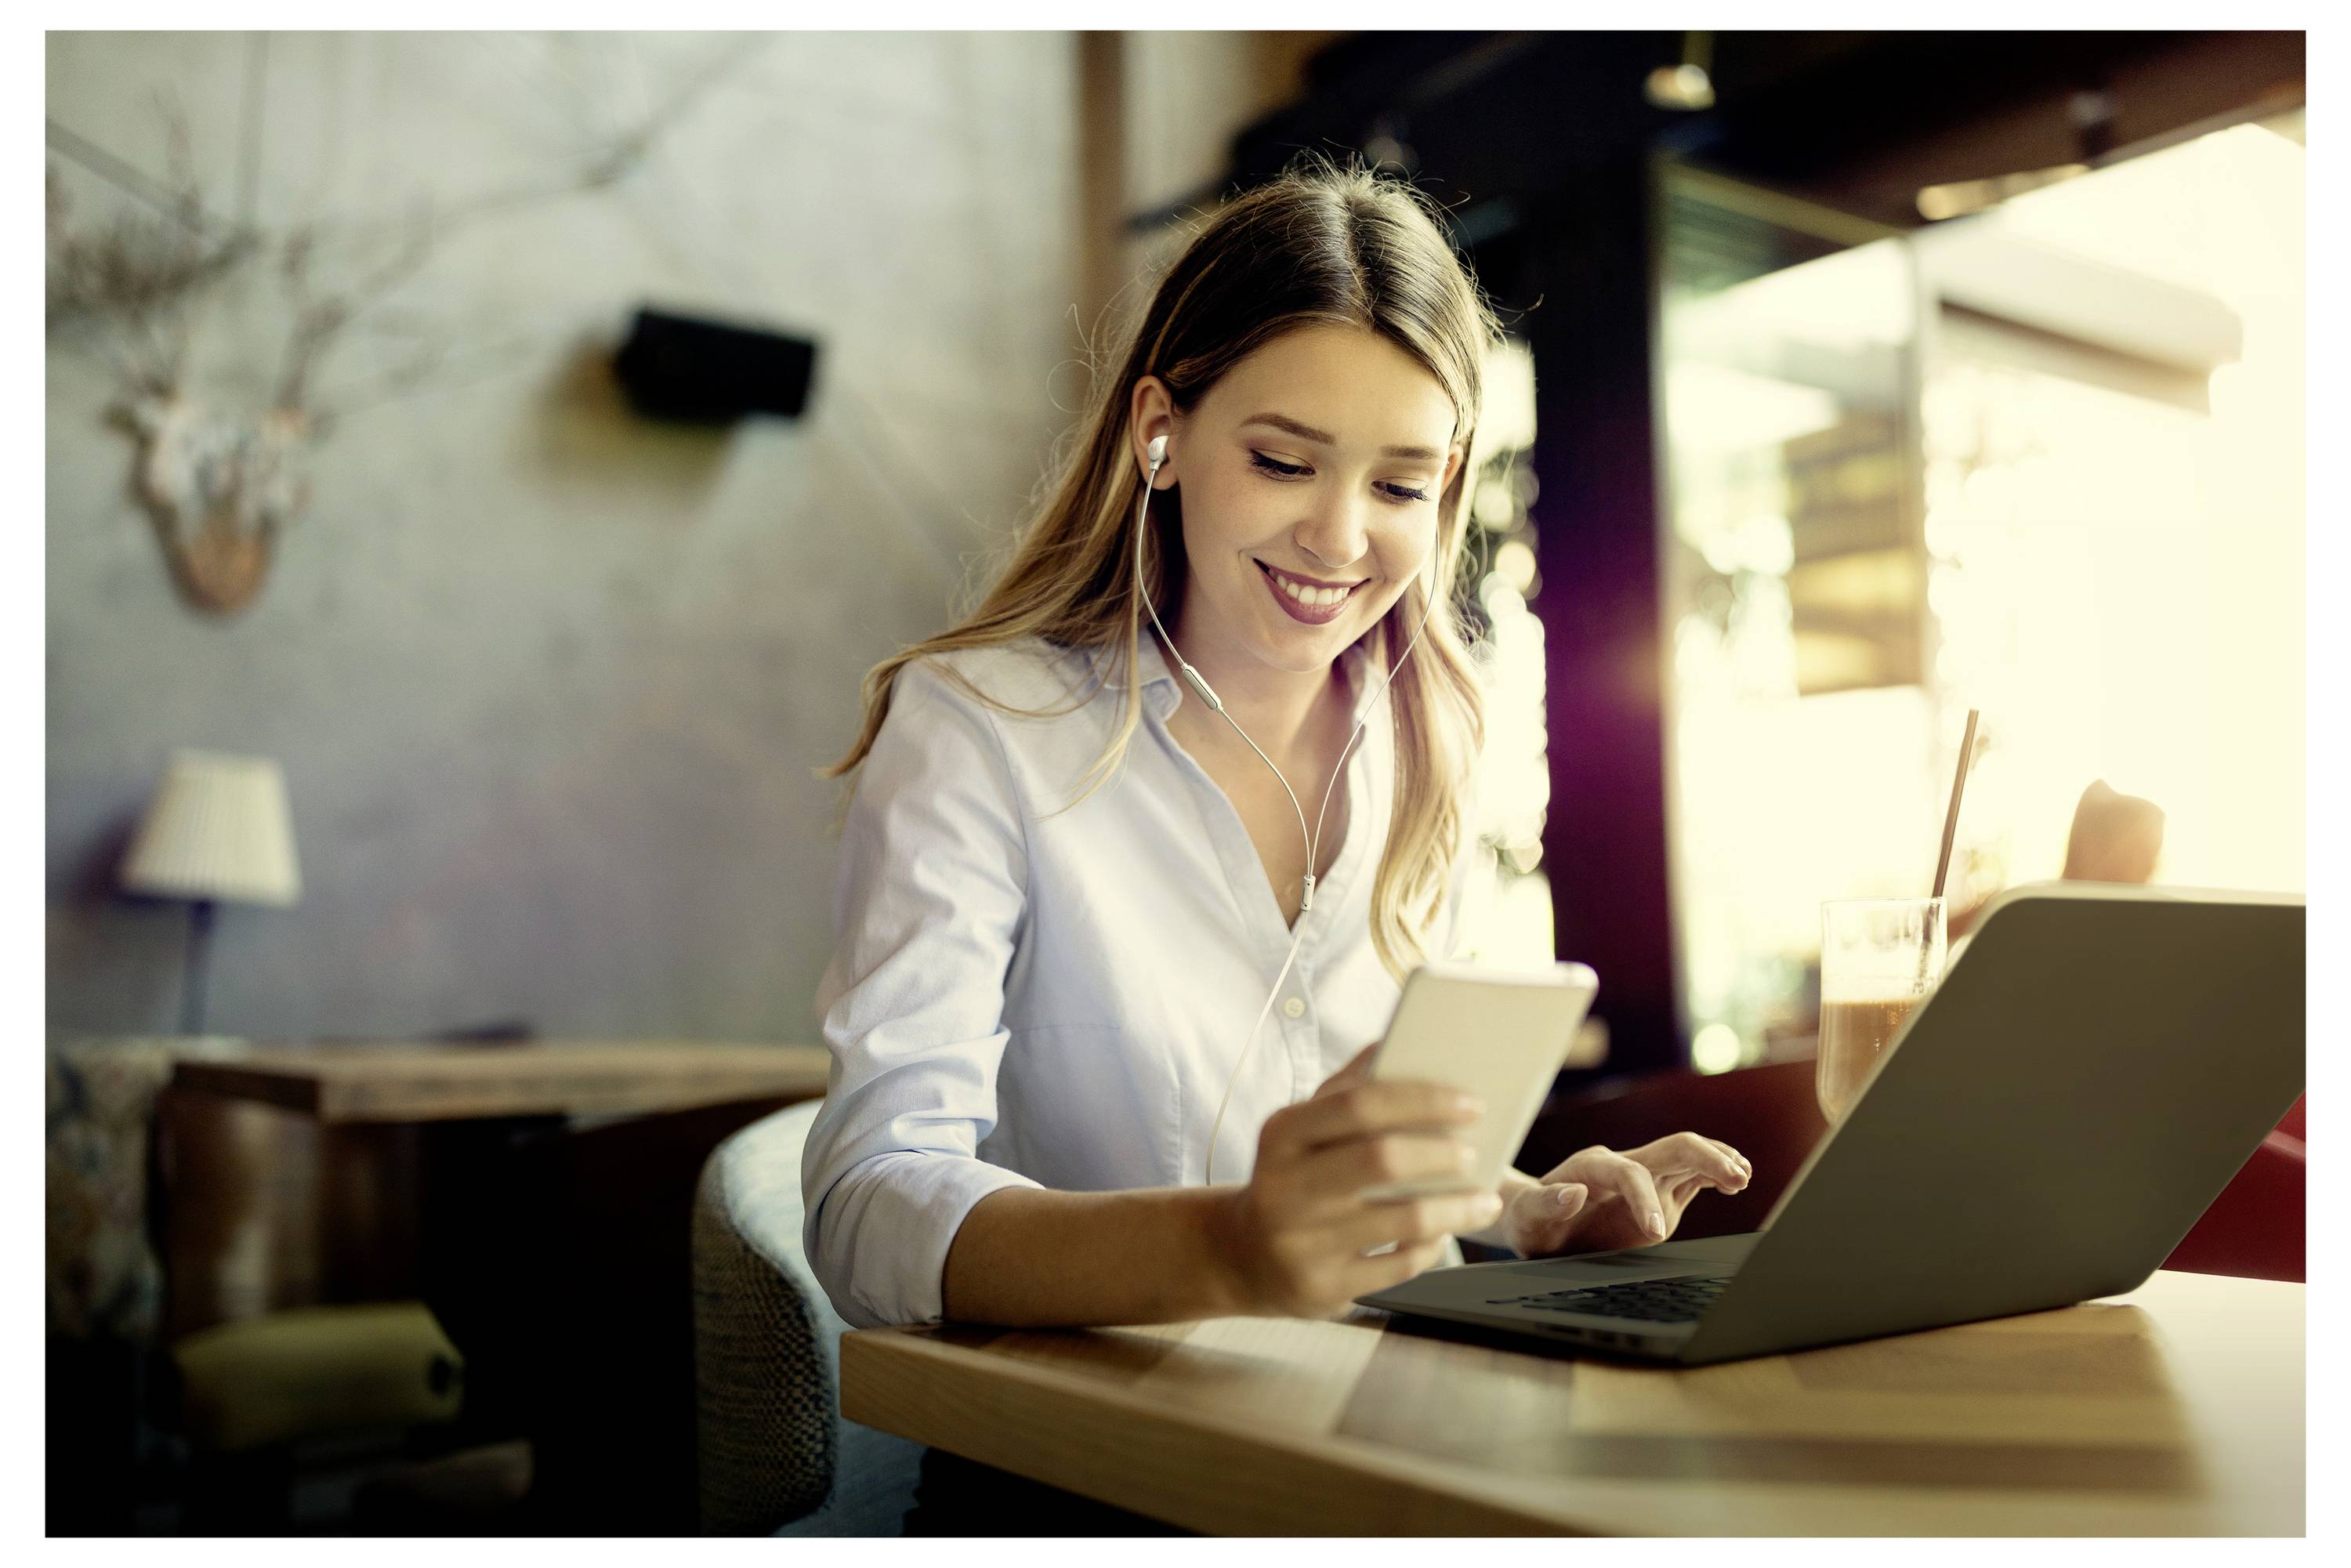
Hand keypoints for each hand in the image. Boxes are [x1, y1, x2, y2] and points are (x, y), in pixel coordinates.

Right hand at [1214, 1042, 1499, 1317]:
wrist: (1243, 1255)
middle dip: (1443, 1154)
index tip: (1472, 1104)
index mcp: (1282, 1134)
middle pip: (1383, 1160)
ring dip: (1457, 1207)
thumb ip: (1346, 1088)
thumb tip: (1395, 1040)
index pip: (1360, 1104)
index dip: (1423, 1100)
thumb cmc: (1292, 1177)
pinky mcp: (1322, 1287)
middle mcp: (1285, 1187)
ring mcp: (1302, 1242)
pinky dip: (1430, 1247)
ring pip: (1403, 1220)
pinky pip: (1399, 1267)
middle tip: (1473, 1154)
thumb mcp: (1302, 1129)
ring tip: (1483, 1199)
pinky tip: (1441, 1233)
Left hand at [1500, 1135, 1752, 1258]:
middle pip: (1672, 1147)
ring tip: (1742, 1177)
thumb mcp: (1525, 1218)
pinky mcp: (1658, 1192)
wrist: (1535, 1219)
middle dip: (1705, 1157)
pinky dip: (1715, 1174)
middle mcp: (1622, 1164)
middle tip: (1735, 1177)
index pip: (1629, 1173)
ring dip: (1717, 1161)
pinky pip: (1692, 1175)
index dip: (1645, 1199)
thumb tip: (1575, 1194)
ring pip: (1688, 1155)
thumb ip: (1547, 1205)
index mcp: (1591, 1166)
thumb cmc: (1529, 1220)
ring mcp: (1644, 1175)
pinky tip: (1736, 1180)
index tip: (1656, 1232)